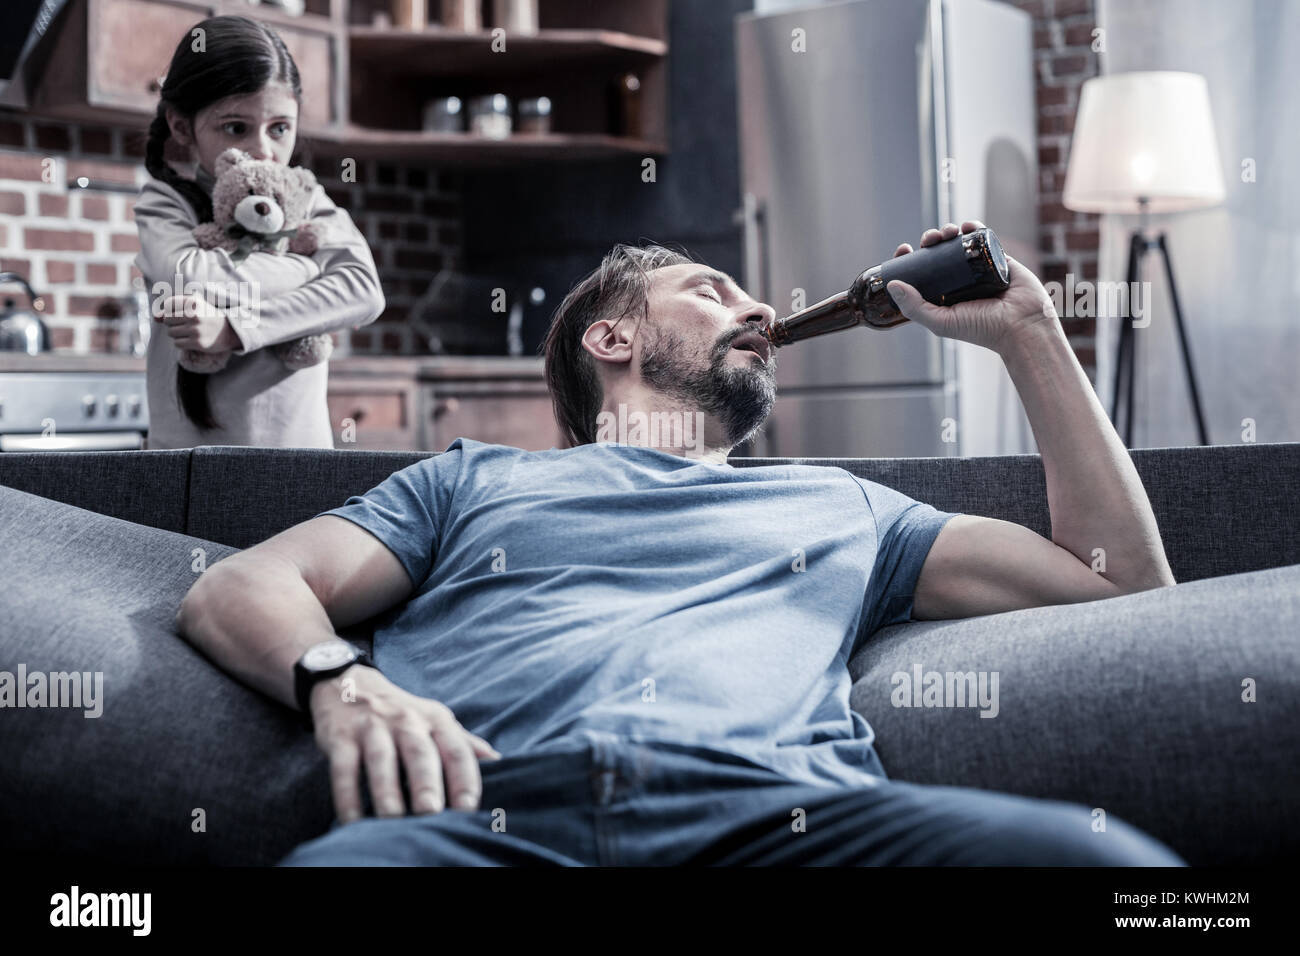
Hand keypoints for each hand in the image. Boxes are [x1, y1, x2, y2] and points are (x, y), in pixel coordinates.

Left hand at [155, 294, 240, 351]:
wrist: (229, 331)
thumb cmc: (207, 316)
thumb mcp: (192, 307)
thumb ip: (171, 310)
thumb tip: (155, 318)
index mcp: (193, 302)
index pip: (168, 304)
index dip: (171, 310)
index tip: (182, 313)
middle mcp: (194, 315)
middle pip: (167, 320)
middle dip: (173, 323)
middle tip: (186, 324)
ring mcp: (196, 330)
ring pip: (171, 332)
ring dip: (177, 334)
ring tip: (189, 332)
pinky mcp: (198, 343)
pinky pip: (177, 343)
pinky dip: (181, 342)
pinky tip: (191, 339)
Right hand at [310, 664, 502, 822]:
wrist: (350, 682)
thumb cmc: (402, 712)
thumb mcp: (436, 720)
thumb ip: (463, 743)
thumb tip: (499, 761)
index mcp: (437, 720)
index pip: (456, 750)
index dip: (465, 778)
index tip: (469, 808)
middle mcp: (407, 721)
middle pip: (420, 753)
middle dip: (427, 783)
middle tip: (432, 813)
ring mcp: (373, 727)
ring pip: (381, 759)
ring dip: (387, 791)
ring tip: (393, 819)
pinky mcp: (340, 736)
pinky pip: (344, 767)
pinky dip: (347, 795)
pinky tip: (353, 820)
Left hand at [886, 220, 1059, 352]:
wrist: (1022, 324)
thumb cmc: (982, 329)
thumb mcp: (941, 322)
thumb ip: (915, 307)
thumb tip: (892, 284)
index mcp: (943, 297)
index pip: (921, 274)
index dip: (910, 260)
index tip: (904, 249)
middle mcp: (959, 282)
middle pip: (937, 254)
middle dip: (930, 241)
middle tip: (929, 239)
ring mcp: (978, 269)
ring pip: (958, 244)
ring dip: (948, 232)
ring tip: (947, 232)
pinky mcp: (998, 259)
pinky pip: (983, 238)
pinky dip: (973, 227)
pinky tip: (966, 225)